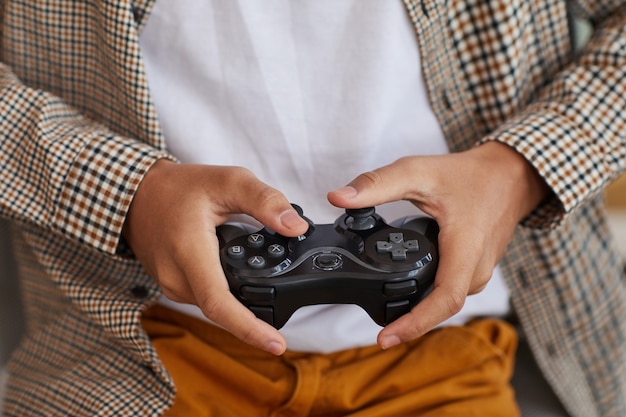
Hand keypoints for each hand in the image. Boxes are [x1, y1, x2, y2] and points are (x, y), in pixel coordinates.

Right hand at [123, 160, 308, 354]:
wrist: (137, 195)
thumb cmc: (180, 187)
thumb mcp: (228, 181)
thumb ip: (264, 201)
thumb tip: (296, 226)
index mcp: (189, 252)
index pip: (219, 303)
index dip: (249, 329)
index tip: (276, 344)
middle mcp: (176, 277)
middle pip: (223, 310)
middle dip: (257, 313)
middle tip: (288, 300)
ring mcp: (172, 285)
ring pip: (216, 306)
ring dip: (243, 301)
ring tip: (268, 280)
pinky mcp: (173, 287)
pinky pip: (207, 299)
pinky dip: (229, 293)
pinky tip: (244, 278)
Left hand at [327, 141, 548, 348]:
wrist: (511, 175)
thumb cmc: (470, 175)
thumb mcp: (419, 172)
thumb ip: (377, 184)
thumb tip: (338, 197)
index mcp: (465, 248)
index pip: (444, 300)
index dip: (415, 324)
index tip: (386, 338)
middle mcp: (476, 268)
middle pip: (441, 308)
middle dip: (410, 323)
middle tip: (378, 332)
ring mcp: (479, 271)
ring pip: (446, 301)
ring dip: (420, 312)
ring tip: (387, 317)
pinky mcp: (476, 269)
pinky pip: (451, 291)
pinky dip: (429, 297)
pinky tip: (408, 292)